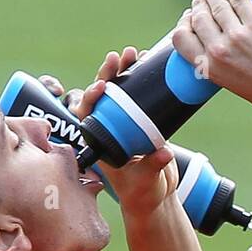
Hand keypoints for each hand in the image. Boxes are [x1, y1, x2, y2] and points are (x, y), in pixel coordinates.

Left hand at [42, 51, 178, 217]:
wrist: (157, 196)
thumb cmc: (144, 194)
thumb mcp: (146, 181)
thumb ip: (152, 167)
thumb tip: (164, 152)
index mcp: (100, 143)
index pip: (88, 115)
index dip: (90, 98)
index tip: (101, 86)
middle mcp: (109, 129)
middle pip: (103, 96)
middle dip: (108, 74)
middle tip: (118, 58)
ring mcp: (125, 123)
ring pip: (119, 91)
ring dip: (124, 70)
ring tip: (133, 54)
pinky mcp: (141, 120)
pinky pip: (137, 94)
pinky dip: (140, 77)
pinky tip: (145, 61)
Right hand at [172, 0, 251, 117]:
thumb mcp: (236, 85)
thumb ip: (226, 69)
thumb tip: (223, 50)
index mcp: (211, 69)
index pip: (181, 39)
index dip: (183, 24)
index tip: (190, 16)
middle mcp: (220, 52)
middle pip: (199, 18)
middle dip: (198, 3)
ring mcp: (239, 36)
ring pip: (217, 5)